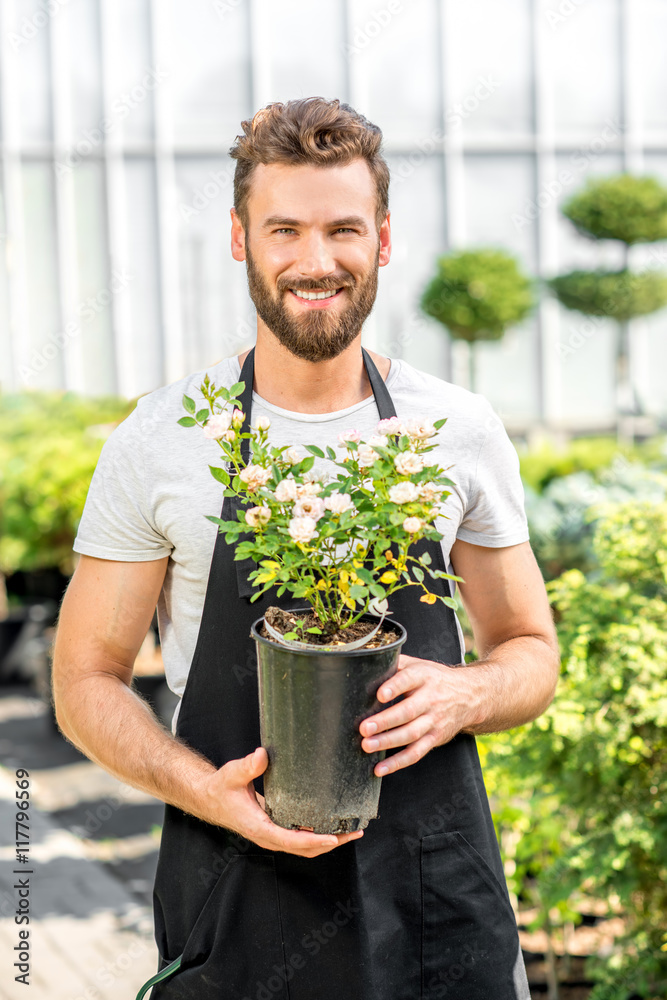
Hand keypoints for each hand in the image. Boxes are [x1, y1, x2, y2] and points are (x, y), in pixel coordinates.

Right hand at [198, 747, 363, 856]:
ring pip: (305, 847)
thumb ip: (247, 767)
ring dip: (329, 842)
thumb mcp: (232, 775)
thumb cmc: (222, 788)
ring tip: (351, 830)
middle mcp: (269, 837)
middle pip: (305, 849)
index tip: (333, 838)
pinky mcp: (277, 830)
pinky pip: (301, 839)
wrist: (212, 798)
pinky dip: (319, 836)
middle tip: (354, 832)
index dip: (313, 840)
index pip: (290, 840)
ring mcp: (274, 836)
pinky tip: (334, 825)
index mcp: (259, 828)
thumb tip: (262, 755)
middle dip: (331, 843)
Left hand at [359, 654, 478, 776]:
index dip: (395, 687)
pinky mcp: (435, 738)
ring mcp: (434, 720)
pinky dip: (398, 763)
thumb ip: (395, 664)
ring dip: (388, 742)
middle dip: (385, 721)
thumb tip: (366, 664)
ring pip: (411, 734)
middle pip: (408, 711)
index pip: (409, 680)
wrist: (470, 695)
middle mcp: (430, 699)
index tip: (380, 695)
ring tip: (367, 746)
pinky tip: (380, 769)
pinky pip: (416, 753)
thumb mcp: (419, 665)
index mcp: (423, 676)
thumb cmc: (434, 678)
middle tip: (364, 728)